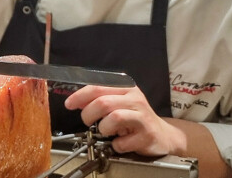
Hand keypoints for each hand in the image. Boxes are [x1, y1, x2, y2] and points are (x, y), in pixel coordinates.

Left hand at [64, 85, 185, 156]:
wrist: (162, 135)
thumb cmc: (136, 118)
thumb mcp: (119, 103)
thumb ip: (100, 99)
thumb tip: (77, 101)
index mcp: (126, 88)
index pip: (98, 87)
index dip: (80, 96)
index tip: (69, 104)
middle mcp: (135, 99)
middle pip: (103, 102)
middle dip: (88, 114)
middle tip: (88, 122)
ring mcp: (142, 117)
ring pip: (114, 118)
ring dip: (103, 128)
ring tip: (106, 132)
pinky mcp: (147, 135)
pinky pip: (122, 142)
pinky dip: (116, 145)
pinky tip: (120, 142)